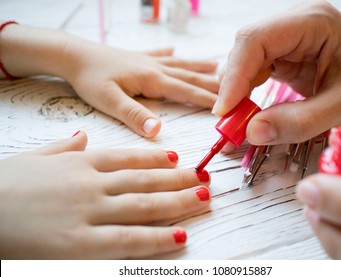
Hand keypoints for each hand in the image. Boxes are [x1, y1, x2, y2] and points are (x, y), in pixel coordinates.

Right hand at [0, 131, 210, 258]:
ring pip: (144, 205)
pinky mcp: (81, 244)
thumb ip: (62, 147)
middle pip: (145, 180)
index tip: (178, 160)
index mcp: (80, 162)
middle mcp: (91, 183)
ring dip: (178, 202)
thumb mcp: (34, 157)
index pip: (128, 158)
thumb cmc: (4, 186)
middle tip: (204, 178)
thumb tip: (81, 138)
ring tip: (203, 200)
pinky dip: (157, 238)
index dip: (157, 159)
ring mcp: (89, 212)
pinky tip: (181, 236)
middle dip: (178, 180)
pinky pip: (128, 240)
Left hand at [64, 44, 218, 137]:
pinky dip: (171, 54)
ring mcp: (147, 61)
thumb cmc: (89, 78)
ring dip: (199, 67)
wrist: (73, 55)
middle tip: (237, 87)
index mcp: (152, 80)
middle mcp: (155, 68)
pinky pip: (160, 55)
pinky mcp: (137, 59)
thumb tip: (159, 131)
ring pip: (180, 65)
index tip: (231, 106)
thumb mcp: (109, 101)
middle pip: (190, 77)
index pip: (187, 92)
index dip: (210, 100)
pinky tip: (175, 50)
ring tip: (218, 67)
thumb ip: (135, 115)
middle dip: (214, 84)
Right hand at [213, 0, 340, 144]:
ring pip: (245, 60)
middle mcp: (295, 24)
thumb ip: (299, 122)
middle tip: (229, 121)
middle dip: (233, 85)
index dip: (235, 75)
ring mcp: (288, 38)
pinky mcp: (284, 54)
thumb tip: (252, 132)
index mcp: (313, 22)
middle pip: (246, 48)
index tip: (225, 110)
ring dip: (237, 91)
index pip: (257, 40)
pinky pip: (254, 70)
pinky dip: (246, 92)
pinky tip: (248, 109)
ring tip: (238, 119)